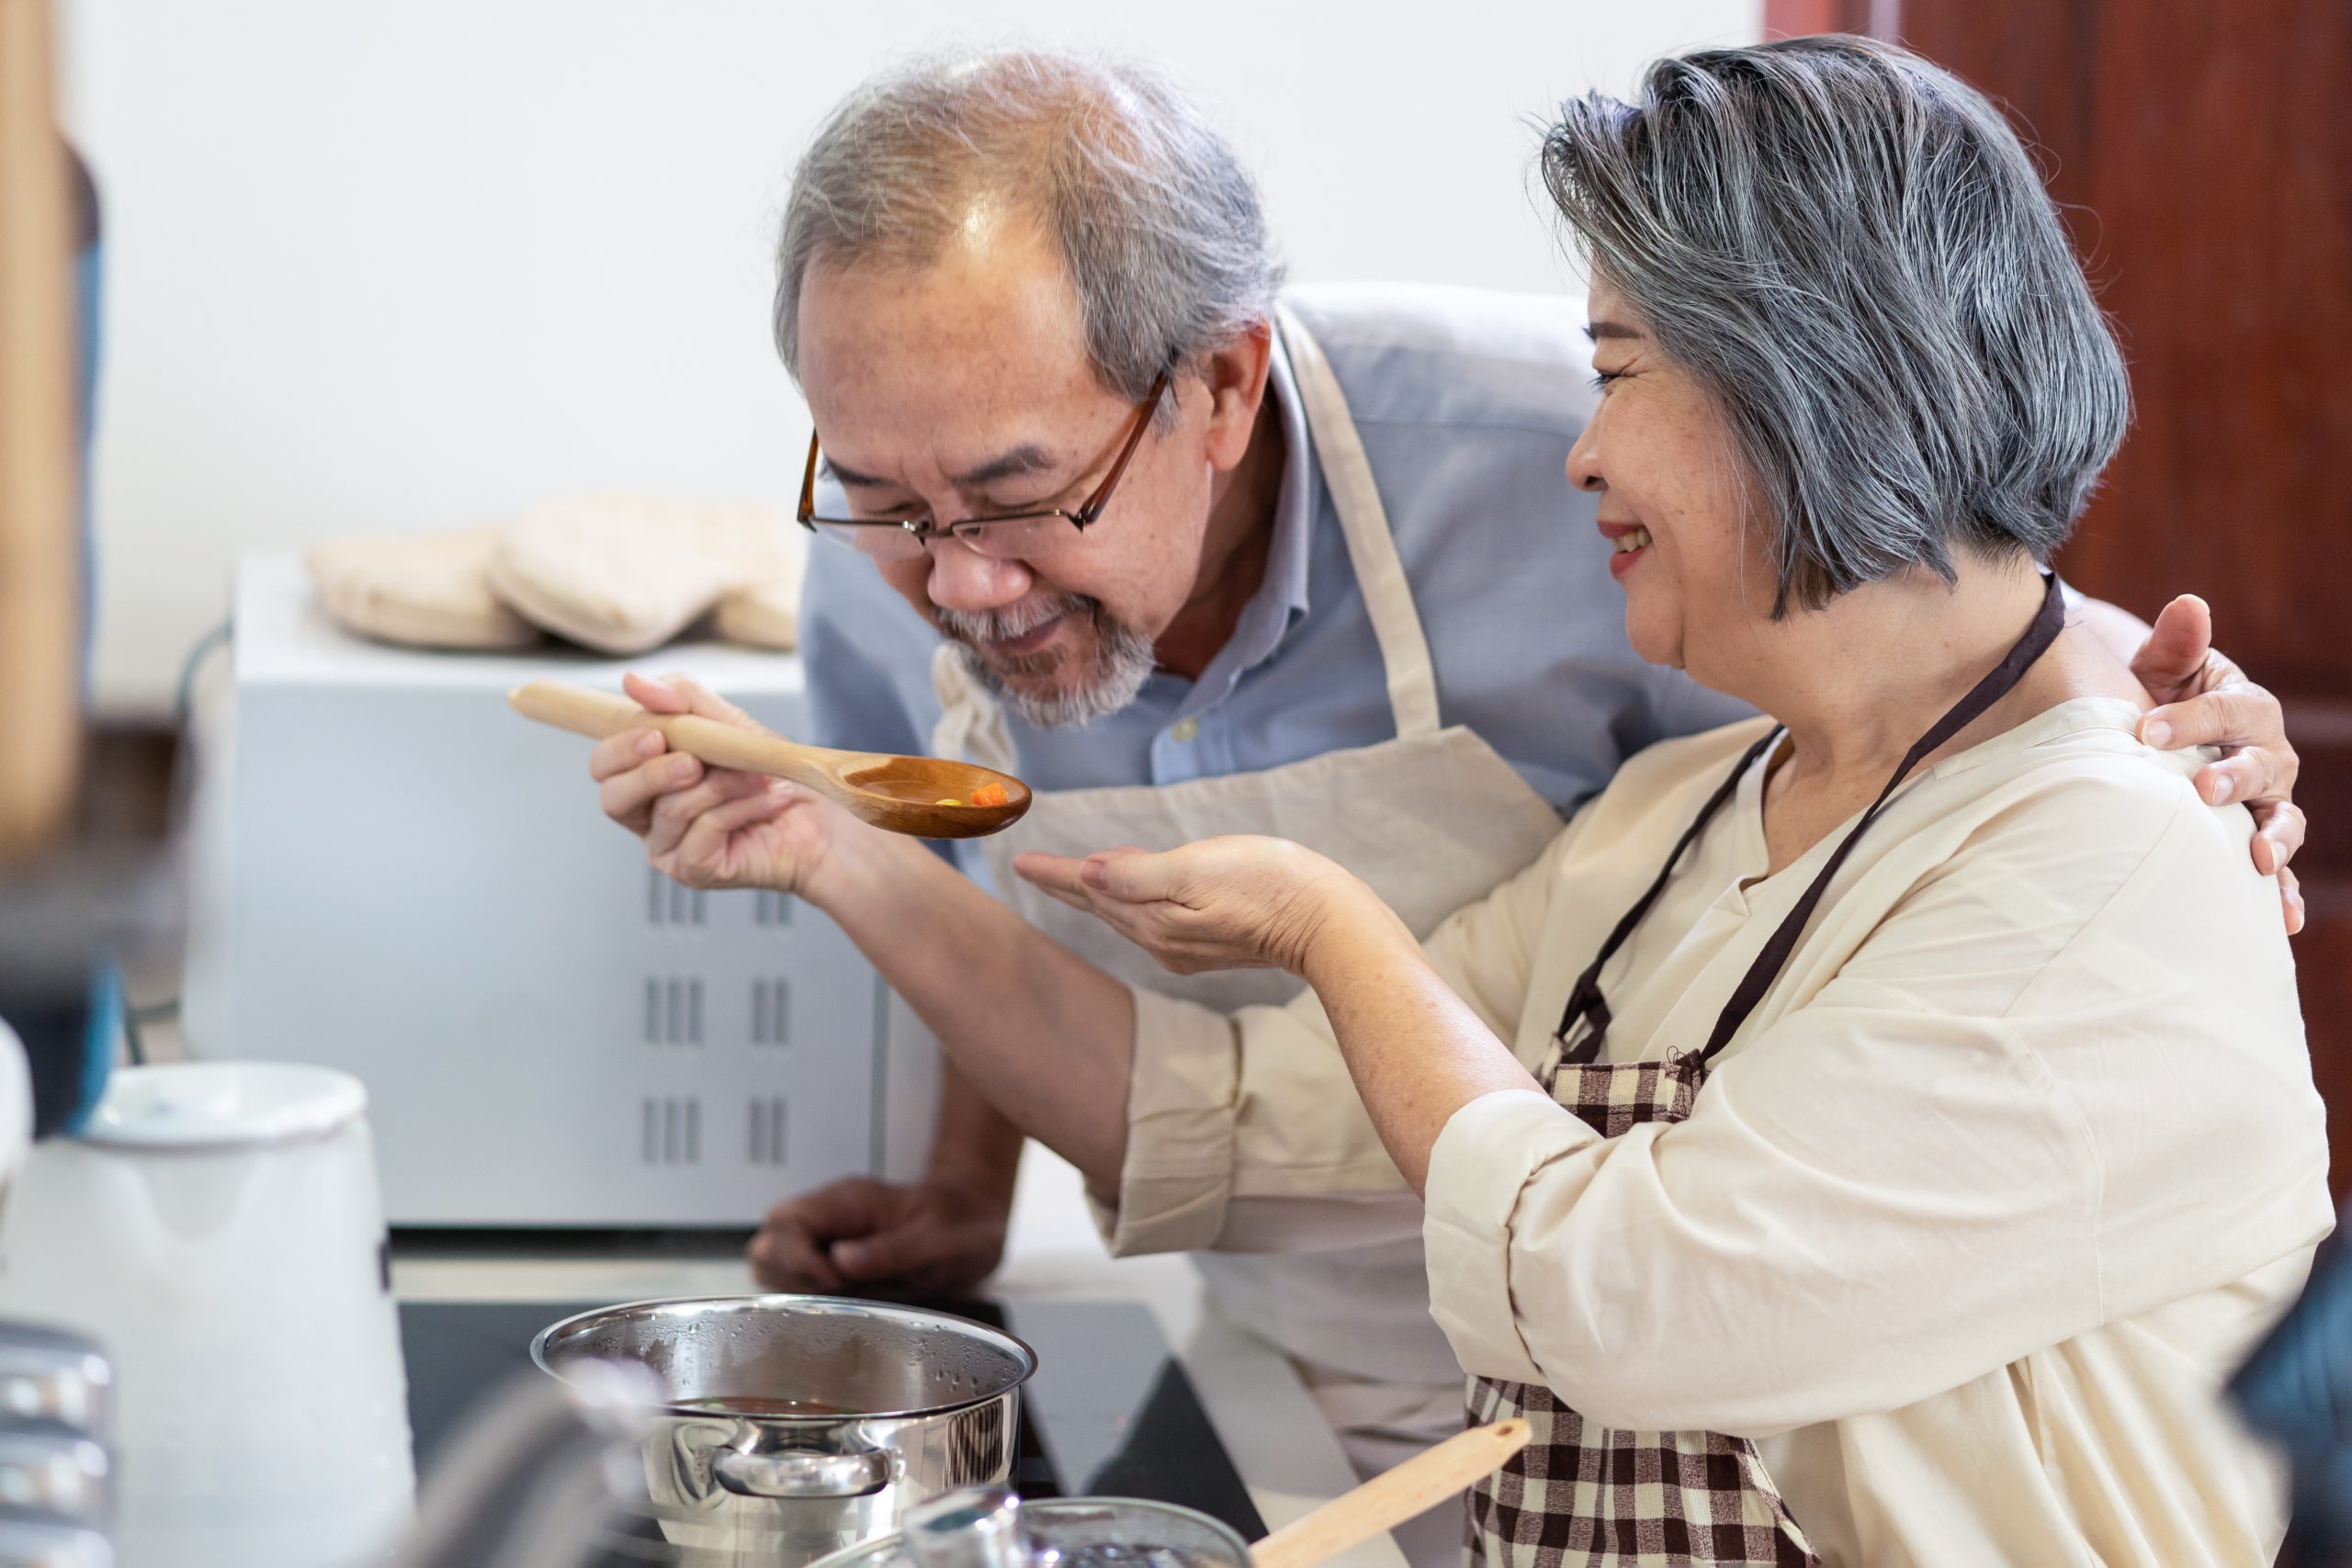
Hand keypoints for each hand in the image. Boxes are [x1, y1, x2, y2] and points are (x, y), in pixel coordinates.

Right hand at [589, 671, 847, 894]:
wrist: (820, 822)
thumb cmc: (769, 772)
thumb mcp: (728, 724)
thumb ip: (682, 700)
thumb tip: (632, 681)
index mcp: (644, 779)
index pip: (603, 765)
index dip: (620, 747)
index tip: (658, 734)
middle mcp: (647, 817)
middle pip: (614, 798)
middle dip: (652, 774)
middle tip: (694, 762)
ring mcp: (668, 848)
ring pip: (669, 809)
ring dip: (719, 784)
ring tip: (759, 776)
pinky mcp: (695, 869)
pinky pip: (704, 830)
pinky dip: (740, 807)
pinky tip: (771, 799)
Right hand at [746, 1177, 1008, 1294]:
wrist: (977, 1221)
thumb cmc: (961, 1224)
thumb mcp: (940, 1238)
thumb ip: (892, 1249)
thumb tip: (841, 1261)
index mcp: (850, 1199)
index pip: (787, 1221)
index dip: (798, 1259)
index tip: (834, 1283)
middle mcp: (829, 1215)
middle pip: (767, 1243)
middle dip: (789, 1277)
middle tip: (836, 1297)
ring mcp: (825, 1238)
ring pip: (772, 1265)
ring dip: (794, 1291)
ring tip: (840, 1303)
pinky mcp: (829, 1262)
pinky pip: (794, 1281)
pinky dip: (805, 1299)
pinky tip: (840, 1308)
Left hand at [1013, 835, 1356, 975]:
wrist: (1329, 924)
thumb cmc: (1269, 886)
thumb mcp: (1197, 870)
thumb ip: (1138, 875)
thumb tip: (1088, 873)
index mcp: (1153, 922)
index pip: (1090, 891)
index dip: (1054, 873)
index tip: (1018, 862)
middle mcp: (1162, 941)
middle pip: (1103, 907)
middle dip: (1068, 885)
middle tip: (1032, 868)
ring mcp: (1186, 946)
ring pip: (1127, 913)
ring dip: (1099, 893)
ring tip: (1074, 875)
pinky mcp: (1210, 942)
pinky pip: (1153, 917)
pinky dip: (1133, 899)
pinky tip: (1136, 887)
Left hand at [2129, 596, 2306, 932]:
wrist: (2156, 738)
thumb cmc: (2159, 699)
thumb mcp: (2160, 670)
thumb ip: (2175, 644)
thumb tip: (2189, 605)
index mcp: (2246, 707)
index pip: (2225, 711)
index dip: (2189, 720)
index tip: (2145, 730)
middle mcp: (2268, 754)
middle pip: (2259, 767)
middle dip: (2232, 779)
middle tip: (2200, 791)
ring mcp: (2267, 800)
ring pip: (2281, 818)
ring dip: (2273, 839)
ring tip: (2259, 860)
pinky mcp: (2258, 839)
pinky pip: (2278, 869)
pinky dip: (2284, 893)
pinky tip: (2281, 919)